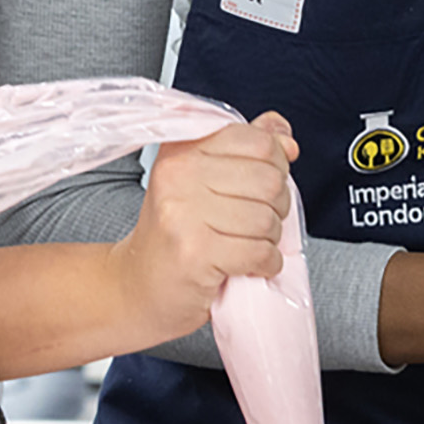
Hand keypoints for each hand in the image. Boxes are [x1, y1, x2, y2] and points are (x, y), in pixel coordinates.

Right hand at [115, 113, 296, 340]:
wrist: (138, 287)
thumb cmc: (177, 234)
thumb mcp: (203, 182)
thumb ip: (245, 151)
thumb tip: (285, 136)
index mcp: (183, 151)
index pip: (258, 141)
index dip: (276, 165)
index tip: (263, 186)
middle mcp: (179, 175)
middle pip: (269, 179)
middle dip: (277, 206)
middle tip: (258, 222)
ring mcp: (184, 215)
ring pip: (266, 218)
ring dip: (270, 238)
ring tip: (249, 244)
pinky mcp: (194, 254)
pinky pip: (259, 251)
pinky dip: (267, 263)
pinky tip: (251, 265)